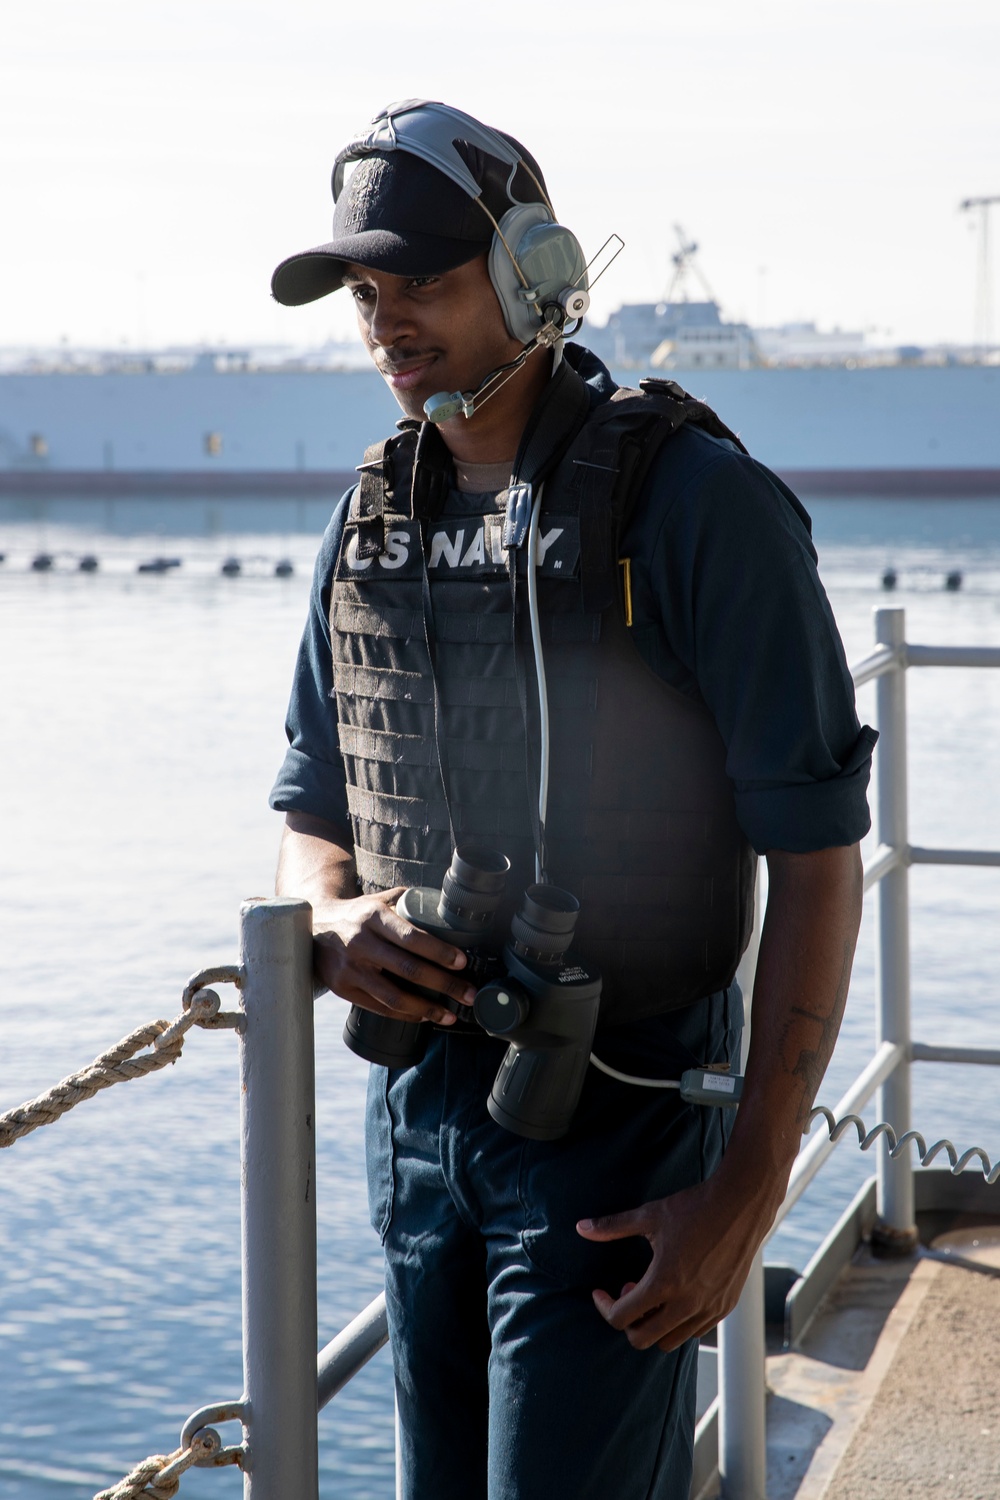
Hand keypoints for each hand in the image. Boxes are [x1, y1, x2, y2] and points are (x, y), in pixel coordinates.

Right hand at [313, 889, 476, 1024]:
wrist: (313, 928)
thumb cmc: (357, 914)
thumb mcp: (378, 900)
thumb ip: (408, 902)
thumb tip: (446, 909)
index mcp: (374, 916)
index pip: (412, 938)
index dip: (439, 953)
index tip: (462, 963)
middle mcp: (361, 942)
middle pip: (409, 970)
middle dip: (445, 985)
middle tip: (469, 994)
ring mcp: (350, 969)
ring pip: (394, 996)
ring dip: (427, 1009)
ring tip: (450, 1015)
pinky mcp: (343, 989)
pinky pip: (380, 1008)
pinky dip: (406, 1015)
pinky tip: (424, 1016)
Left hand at [575, 1173, 775, 1351]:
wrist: (740, 1204)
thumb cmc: (693, 1208)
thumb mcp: (649, 1215)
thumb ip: (612, 1227)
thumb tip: (580, 1227)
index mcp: (664, 1283)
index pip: (621, 1318)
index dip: (605, 1306)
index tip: (601, 1292)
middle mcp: (687, 1304)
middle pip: (642, 1339)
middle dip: (627, 1320)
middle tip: (628, 1290)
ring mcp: (708, 1309)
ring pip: (669, 1341)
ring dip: (653, 1324)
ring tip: (652, 1291)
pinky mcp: (724, 1307)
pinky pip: (693, 1332)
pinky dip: (677, 1322)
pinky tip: (676, 1293)